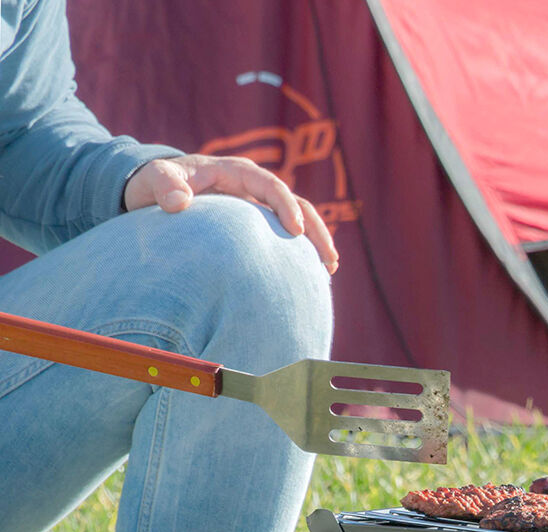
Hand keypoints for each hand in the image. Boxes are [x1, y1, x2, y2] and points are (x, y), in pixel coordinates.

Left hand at [123, 154, 338, 273]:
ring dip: (317, 243)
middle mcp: (255, 190)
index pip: (271, 185)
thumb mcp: (154, 180)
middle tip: (329, 258)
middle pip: (297, 204)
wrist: (157, 194)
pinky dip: (301, 254)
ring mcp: (259, 209)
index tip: (296, 230)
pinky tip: (311, 277)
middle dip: (316, 229)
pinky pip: (286, 239)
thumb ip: (164, 186)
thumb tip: (179, 202)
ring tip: (329, 269)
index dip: (286, 206)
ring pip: (299, 222)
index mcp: (236, 173)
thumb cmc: (157, 185)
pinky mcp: (259, 227)